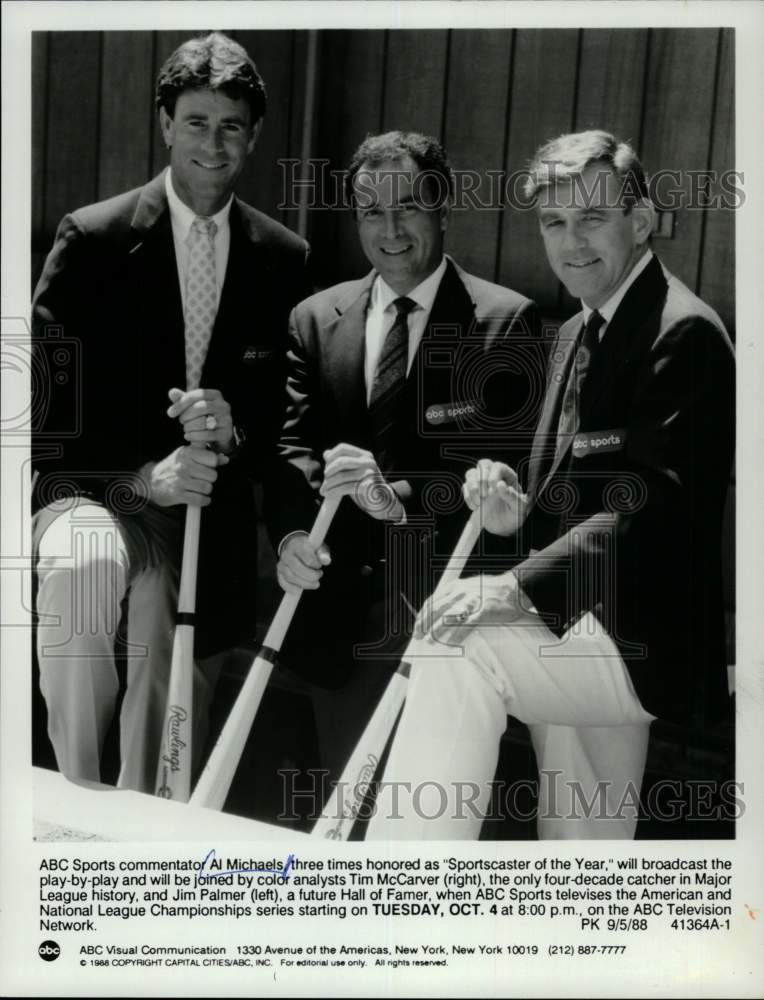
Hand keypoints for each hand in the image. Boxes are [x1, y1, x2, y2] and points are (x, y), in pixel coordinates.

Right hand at [145, 446, 228, 506]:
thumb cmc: (173, 467)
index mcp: (187, 453)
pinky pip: (200, 500)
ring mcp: (180, 480)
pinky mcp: (178, 494)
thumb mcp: (187, 455)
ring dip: (206, 490)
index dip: (212, 465)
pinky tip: (200, 497)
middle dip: (209, 479)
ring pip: (207, 488)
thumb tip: (225, 459)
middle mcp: (183, 465)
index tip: (206, 467)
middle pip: (212, 475)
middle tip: (201, 479)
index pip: (212, 459)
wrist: (150, 481)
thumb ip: (206, 455)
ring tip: (199, 488)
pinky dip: (203, 501)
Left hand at [167, 387, 234, 452]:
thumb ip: (182, 399)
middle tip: (180, 421)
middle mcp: (224, 405)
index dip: (182, 403)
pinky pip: (207, 435)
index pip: (198, 394)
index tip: (170, 413)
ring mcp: (227, 420)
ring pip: (203, 422)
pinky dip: (194, 436)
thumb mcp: (193, 406)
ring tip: (185, 429)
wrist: (220, 434)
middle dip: (186, 415)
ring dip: (189, 426)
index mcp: (215, 395)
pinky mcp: (225, 433)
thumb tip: (171, 392)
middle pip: (201, 407)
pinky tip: (188, 436)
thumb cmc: (204, 416)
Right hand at [277, 532, 331, 594]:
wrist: (296, 548)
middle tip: (319, 575)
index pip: (306, 556)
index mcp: (297, 545)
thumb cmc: (310, 549)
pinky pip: (284, 584)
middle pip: (297, 568)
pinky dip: (293, 589)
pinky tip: (301, 589)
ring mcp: (281, 564)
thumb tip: (326, 560)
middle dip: (311, 576)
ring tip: (315, 583)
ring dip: (305, 583)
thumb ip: (323, 553)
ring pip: (291, 577)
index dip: (315, 564)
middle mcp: (286, 554)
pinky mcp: (279, 574)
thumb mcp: (318, 547)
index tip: (319, 566)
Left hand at [320, 443, 404, 520]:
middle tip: (324, 481)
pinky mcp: (368, 486)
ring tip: (323, 490)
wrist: (382, 502)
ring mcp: (369, 473)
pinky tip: (329, 494)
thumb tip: (326, 453)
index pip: (343, 448)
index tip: (325, 467)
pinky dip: (334, 491)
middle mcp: (368, 462)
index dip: (330, 456)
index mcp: (364, 455)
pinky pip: (345, 487)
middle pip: (341, 461)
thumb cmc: (365, 485)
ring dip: (328, 484)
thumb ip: (342, 462)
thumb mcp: (354, 471)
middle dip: (329, 472)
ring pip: (342, 476)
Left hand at [414, 572, 535, 644]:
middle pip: (436, 609)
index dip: (422, 615)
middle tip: (418, 635)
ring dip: (437, 630)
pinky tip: (450, 642)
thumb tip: (441, 610)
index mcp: (455, 586)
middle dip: (424, 624)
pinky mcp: (484, 611)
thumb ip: (454, 596)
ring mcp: (472, 601)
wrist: (515, 589)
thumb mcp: (468, 587)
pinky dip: (457, 634)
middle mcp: (461, 592)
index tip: (417, 626)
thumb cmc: (493, 590)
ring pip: (449, 617)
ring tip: (429, 640)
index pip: (432, 601)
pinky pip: (467, 624)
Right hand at [463, 459, 528, 536]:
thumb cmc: (514, 514)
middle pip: (482, 465)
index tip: (494, 492)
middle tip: (485, 495)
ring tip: (480, 502)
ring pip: (471, 474)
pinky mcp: (472, 492)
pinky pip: (465, 487)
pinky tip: (475, 507)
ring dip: (472, 488)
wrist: (504, 526)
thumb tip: (501, 485)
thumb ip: (512, 496)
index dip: (493, 477)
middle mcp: (493, 475)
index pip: (498, 467)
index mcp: (508, 476)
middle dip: (481, 480)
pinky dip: (468, 497)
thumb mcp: (519, 507)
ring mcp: (481, 483)